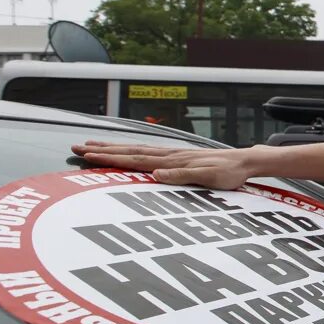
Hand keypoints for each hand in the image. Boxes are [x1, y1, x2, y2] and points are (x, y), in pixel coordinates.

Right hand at [70, 141, 262, 189]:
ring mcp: (174, 154)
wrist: (245, 161)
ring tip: (92, 146)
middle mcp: (171, 155)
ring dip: (114, 148)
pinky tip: (125, 151)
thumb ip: (182, 176)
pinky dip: (132, 151)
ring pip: (137, 150)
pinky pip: (150, 152)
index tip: (88, 155)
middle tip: (77, 148)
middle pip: (131, 152)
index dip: (111, 158)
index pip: (136, 159)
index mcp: (174, 161)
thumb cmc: (230, 173)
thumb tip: (155, 175)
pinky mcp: (179, 157)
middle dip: (103, 151)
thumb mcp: (209, 178)